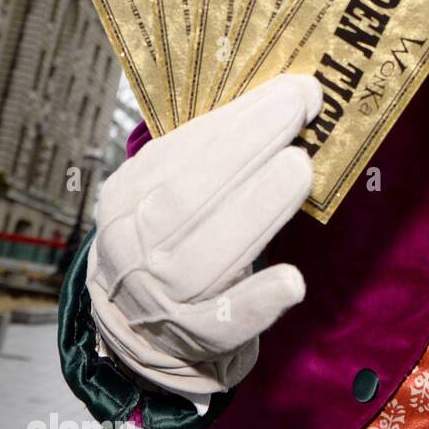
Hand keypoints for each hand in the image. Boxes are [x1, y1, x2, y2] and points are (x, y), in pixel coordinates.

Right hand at [87, 73, 319, 398]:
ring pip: (207, 257)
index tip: (291, 90)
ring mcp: (162, 298)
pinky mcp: (196, 338)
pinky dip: (257, 301)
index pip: (179, 152)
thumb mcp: (167, 189)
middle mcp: (135, 248)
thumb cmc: (169, 238)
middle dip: (248, 147)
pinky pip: (226, 322)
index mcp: (128, 197)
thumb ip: (212, 152)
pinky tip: (291, 281)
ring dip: (257, 208)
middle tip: (299, 110)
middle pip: (188, 197)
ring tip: (300, 167)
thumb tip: (284, 98)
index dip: (238, 119)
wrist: (136, 331)